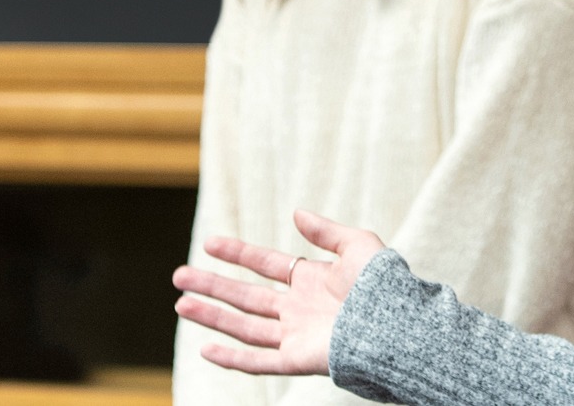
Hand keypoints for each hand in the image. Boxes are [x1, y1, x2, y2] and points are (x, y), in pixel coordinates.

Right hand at [173, 209, 386, 375]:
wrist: (395, 323)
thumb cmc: (382, 285)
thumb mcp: (357, 245)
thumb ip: (326, 230)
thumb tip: (296, 213)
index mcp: (312, 281)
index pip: (265, 265)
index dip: (237, 254)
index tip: (209, 243)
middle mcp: (299, 309)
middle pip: (245, 296)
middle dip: (212, 285)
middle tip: (178, 275)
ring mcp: (296, 336)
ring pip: (244, 326)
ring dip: (212, 316)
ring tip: (181, 304)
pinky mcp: (297, 360)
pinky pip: (258, 362)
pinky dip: (231, 357)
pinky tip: (206, 348)